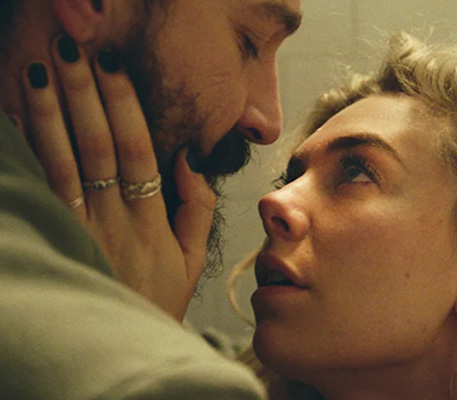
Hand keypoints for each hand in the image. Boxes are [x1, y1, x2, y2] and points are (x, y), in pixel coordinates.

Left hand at [17, 35, 215, 320]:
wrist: (121, 346)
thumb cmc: (158, 300)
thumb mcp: (193, 259)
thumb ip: (198, 206)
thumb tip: (188, 157)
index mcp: (153, 222)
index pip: (140, 152)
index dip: (126, 108)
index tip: (115, 70)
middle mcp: (115, 221)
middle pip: (99, 148)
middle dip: (85, 96)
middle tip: (75, 53)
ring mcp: (81, 232)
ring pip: (63, 165)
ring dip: (50, 116)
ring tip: (40, 74)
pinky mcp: (55, 241)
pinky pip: (38, 193)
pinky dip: (27, 155)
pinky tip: (16, 122)